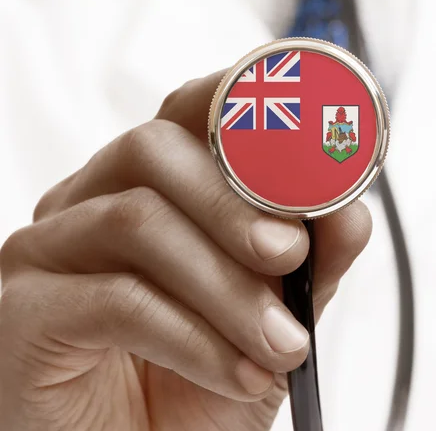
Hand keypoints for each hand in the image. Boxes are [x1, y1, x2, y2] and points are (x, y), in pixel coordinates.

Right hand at [0, 72, 371, 430]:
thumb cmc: (203, 378)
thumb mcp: (277, 312)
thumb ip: (313, 257)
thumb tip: (350, 210)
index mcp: (150, 183)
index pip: (188, 111)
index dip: (242, 108)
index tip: (306, 142)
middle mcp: (92, 198)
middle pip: (153, 148)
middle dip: (235, 202)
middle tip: (290, 255)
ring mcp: (49, 248)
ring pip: (137, 219)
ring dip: (227, 286)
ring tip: (280, 343)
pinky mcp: (24, 311)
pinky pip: (114, 297)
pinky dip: (193, 338)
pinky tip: (237, 373)